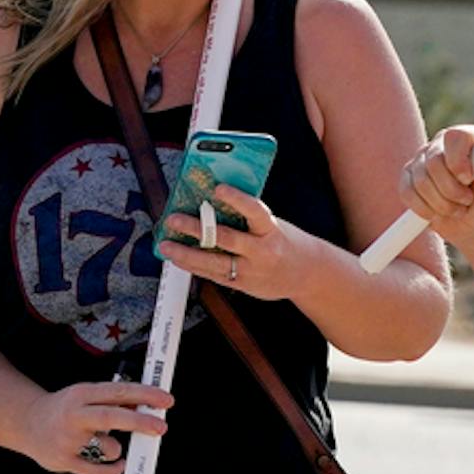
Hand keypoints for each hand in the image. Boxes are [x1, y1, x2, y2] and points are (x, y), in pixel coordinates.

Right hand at [23, 379, 173, 473]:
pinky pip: (97, 470)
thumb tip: (147, 407)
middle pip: (111, 416)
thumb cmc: (66, 409)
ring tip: (104, 445)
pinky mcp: (64, 460)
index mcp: (81, 393)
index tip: (166, 400)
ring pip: (108, 448)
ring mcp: (68, 439)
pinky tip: (118, 465)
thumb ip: (112, 401)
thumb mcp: (85, 396)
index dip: (144, 395)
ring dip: (116, 449)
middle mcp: (74, 415)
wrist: (27, 423)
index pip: (118, 392)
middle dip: (140, 423)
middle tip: (162, 427)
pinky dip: (112, 469)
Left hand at [157, 185, 319, 303]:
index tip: (218, 189)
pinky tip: (178, 258)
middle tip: (174, 219)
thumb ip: (248, 216)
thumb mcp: (273, 224)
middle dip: (196, 229)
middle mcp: (262, 251)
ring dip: (186, 253)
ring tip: (166, 244)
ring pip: (213, 262)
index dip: (237, 199)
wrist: (307, 274)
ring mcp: (251, 271)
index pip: (255, 211)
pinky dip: (193, 266)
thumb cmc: (285, 241)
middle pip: (225, 238)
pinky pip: (213, 275)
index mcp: (272, 229)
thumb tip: (213, 201)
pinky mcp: (242, 284)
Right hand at [399, 126, 473, 247]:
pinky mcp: (407, 178)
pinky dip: (424, 209)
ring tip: (457, 209)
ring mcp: (421, 160)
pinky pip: (407, 192)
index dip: (458, 162)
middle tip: (467, 201)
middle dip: (451, 191)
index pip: (453, 138)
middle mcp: (441, 144)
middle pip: (433, 163)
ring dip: (441, 204)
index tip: (469, 180)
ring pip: (420, 181)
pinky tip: (437, 212)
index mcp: (466, 138)